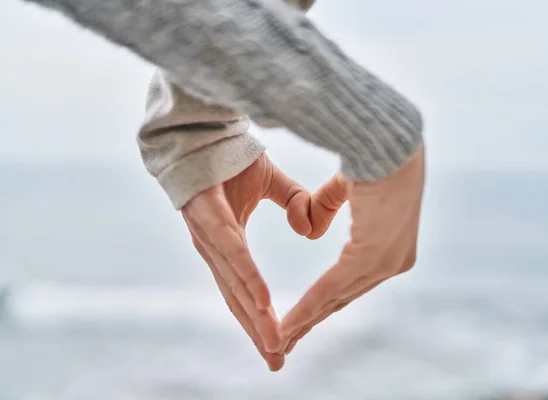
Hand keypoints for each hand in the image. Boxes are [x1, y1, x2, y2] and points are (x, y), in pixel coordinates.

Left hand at [181, 153, 341, 370]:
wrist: (203, 124)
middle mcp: (215, 245)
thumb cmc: (232, 156)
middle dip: (256, 332)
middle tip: (276, 362)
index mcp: (227, 241)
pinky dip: (246, 277)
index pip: (244, 288)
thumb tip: (311, 229)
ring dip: (253, 315)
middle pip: (236, 297)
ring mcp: (208, 232)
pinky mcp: (206, 215)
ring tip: (272, 343)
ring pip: (233, 282)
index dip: (261, 317)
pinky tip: (261, 301)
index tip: (282, 342)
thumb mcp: (272, 183)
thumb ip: (293, 203)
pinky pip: (230, 252)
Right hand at [280, 146, 425, 354]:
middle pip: (341, 299)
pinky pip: (333, 287)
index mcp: (389, 246)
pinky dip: (308, 307)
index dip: (321, 302)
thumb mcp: (344, 187)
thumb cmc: (373, 153)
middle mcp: (392, 262)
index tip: (298, 319)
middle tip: (283, 344)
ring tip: (278, 341)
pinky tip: (288, 324)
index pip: (349, 282)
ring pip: (334, 299)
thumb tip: (311, 230)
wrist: (391, 137)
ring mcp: (387, 262)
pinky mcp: (375, 255)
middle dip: (309, 322)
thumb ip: (326, 207)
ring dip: (303, 322)